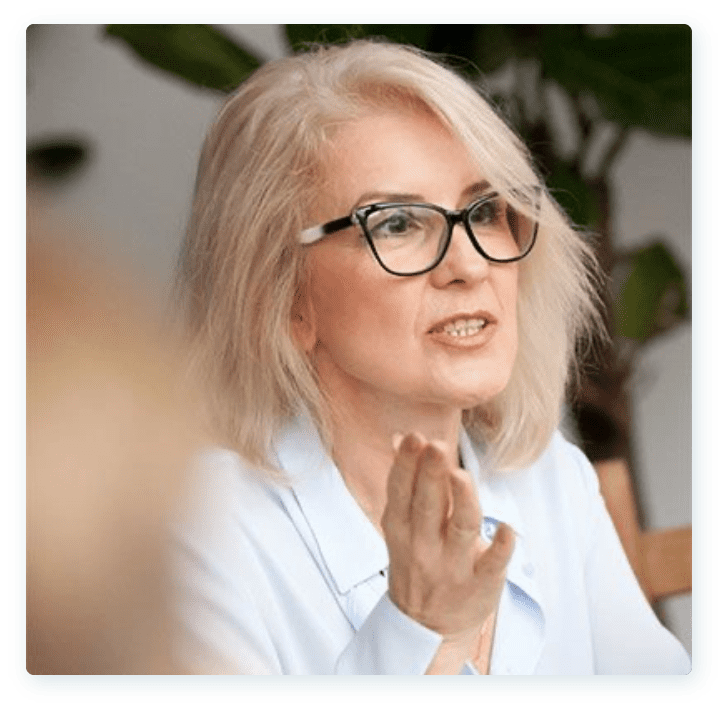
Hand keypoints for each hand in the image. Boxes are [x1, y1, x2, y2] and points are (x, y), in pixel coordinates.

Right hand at [381, 433, 514, 670]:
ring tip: (462, 476)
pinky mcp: (480, 585)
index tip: (415, 438)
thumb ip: (405, 481)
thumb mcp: (401, 526)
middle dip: (430, 475)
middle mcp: (423, 546)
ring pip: (460, 529)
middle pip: (428, 505)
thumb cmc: (417, 561)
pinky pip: (492, 565)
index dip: (407, 464)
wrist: (426, 626)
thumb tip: (401, 437)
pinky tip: (508, 529)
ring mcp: (452, 567)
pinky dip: (501, 548)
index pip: (401, 491)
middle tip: (436, 445)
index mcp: (401, 528)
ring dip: (462, 502)